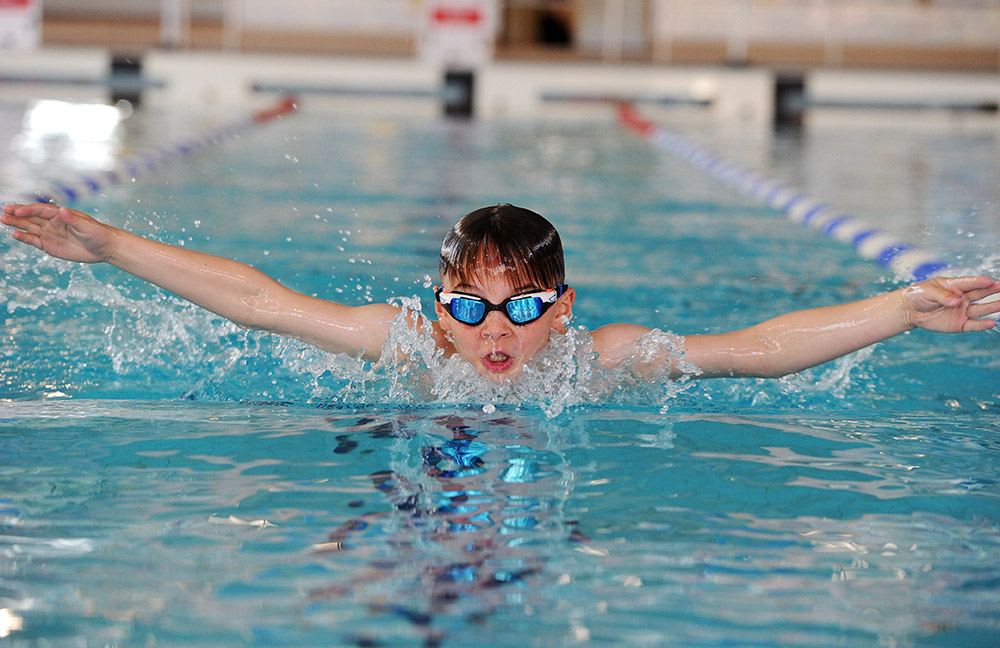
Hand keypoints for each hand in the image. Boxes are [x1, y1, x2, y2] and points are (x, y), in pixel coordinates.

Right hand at [1, 203, 116, 263]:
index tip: (17, 210)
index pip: (41, 210)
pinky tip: (15, 234)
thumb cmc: (98, 234)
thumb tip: (62, 210)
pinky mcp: (50, 246)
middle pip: (31, 216)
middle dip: (17, 213)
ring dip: (16, 223)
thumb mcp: (87, 226)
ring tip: (3, 219)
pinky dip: (24, 237)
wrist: (104, 248)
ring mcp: (50, 234)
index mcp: (60, 215)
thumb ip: (73, 220)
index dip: (29, 209)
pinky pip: (34, 240)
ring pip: (29, 227)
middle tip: (4, 210)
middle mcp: (52, 222)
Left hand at [903, 276, 999, 332]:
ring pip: (981, 309)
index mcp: (955, 286)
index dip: (978, 282)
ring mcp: (962, 311)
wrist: (911, 311)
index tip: (989, 280)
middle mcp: (963, 297)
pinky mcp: (960, 324)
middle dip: (992, 290)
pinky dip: (982, 325)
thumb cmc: (920, 295)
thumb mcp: (928, 292)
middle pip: (980, 294)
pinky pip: (973, 325)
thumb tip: (956, 301)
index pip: (969, 283)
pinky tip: (991, 323)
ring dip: (992, 307)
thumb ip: (942, 296)